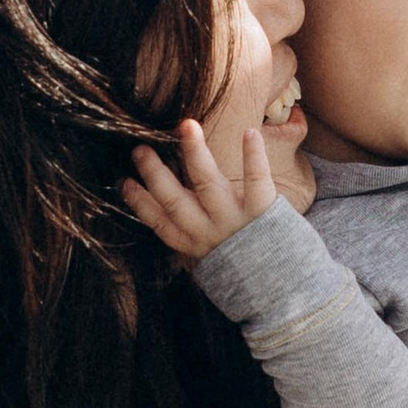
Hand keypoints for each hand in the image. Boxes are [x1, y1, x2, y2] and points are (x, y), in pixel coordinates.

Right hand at [122, 117, 271, 257]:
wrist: (284, 282)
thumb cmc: (242, 255)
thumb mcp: (208, 248)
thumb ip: (188, 224)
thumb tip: (157, 192)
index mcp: (192, 241)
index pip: (160, 222)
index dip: (140, 203)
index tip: (123, 182)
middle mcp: (208, 232)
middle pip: (176, 202)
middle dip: (156, 175)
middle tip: (140, 149)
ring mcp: (234, 220)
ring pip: (209, 184)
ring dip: (195, 154)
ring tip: (187, 126)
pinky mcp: (263, 211)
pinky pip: (257, 181)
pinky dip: (253, 156)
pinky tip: (249, 132)